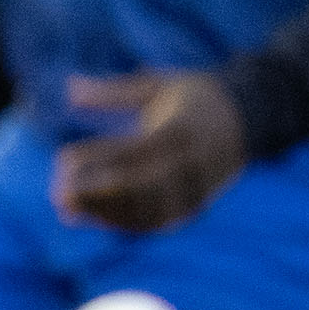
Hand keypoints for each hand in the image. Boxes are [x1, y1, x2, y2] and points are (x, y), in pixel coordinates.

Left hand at [53, 71, 245, 232]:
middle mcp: (190, 165)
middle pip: (138, 188)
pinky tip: (96, 218)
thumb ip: (114, 92)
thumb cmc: (195, 96)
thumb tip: (70, 88)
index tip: (61, 160)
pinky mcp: (197, 205)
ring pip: (147, 211)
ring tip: (68, 210)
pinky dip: (126, 224)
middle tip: (57, 196)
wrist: (252, 117)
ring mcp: (196, 189)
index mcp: (179, 132)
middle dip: (95, 195)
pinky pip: (160, 222)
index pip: (133, 152)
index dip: (96, 159)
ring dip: (105, 214)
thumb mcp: (158, 85)